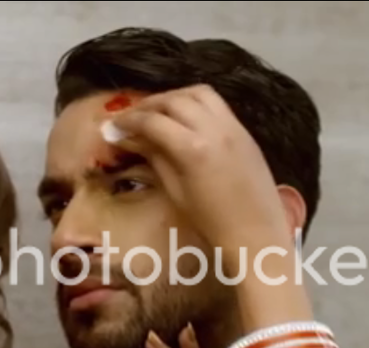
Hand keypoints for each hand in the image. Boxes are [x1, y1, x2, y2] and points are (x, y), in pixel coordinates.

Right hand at [109, 85, 292, 257]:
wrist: (256, 233)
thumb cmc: (211, 222)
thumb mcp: (175, 191)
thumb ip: (154, 157)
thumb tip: (130, 138)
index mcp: (193, 149)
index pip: (153, 121)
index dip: (128, 121)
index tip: (112, 127)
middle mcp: (214, 129)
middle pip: (174, 100)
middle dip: (148, 105)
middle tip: (130, 118)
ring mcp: (233, 126)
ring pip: (198, 93)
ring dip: (174, 97)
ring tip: (157, 112)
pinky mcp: (244, 130)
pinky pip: (217, 104)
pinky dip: (195, 102)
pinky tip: (184, 117)